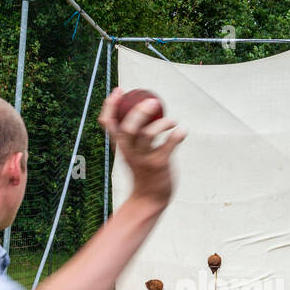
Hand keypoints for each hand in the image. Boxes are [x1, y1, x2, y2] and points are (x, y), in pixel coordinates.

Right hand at [98, 88, 185, 207]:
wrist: (148, 199)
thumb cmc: (142, 170)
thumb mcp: (131, 152)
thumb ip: (133, 135)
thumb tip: (143, 109)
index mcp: (121, 146)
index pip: (107, 123)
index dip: (110, 105)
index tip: (120, 90)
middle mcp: (130, 151)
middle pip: (128, 128)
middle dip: (139, 112)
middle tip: (153, 101)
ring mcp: (144, 158)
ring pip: (148, 135)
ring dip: (162, 123)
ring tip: (172, 121)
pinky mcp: (159, 165)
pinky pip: (168, 145)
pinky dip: (177, 135)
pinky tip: (182, 131)